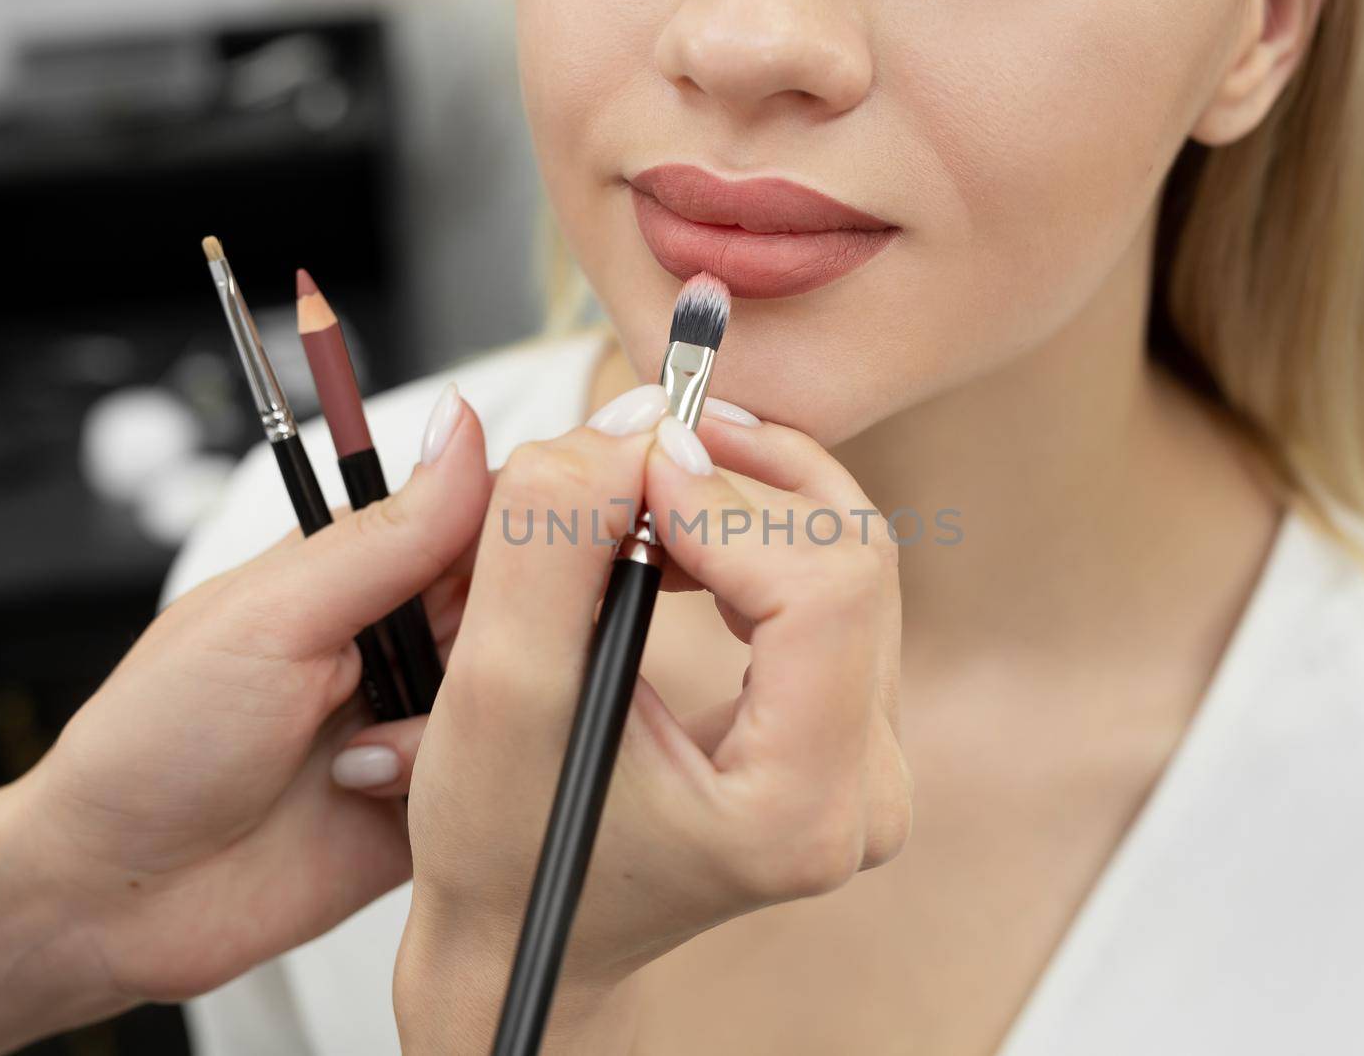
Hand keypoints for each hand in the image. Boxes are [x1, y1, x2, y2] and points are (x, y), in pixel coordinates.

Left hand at [0, 385, 490, 1054]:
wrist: (117, 895)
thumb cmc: (156, 741)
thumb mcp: (274, 617)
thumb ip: (387, 534)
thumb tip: (460, 427)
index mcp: (365, 571)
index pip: (489, 517)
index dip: (535, 522)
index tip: (564, 536)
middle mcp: (405, 642)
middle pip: (523, 607)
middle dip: (504, 633)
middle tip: (443, 661)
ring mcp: (425, 724)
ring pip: (523, 696)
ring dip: (462, 720)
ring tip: (370, 750)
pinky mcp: (441, 807)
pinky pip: (502, 784)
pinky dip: (461, 788)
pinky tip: (383, 796)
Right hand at [394, 395, 911, 1052]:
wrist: (530, 932)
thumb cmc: (507, 850)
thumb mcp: (497, 692)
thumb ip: (549, 543)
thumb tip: (628, 430)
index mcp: (800, 806)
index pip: (822, 587)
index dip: (727, 500)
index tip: (628, 465)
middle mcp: (864, 788)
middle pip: (849, 555)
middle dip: (737, 477)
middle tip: (631, 446)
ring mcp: (866, 759)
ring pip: (843, 555)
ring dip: (745, 491)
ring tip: (642, 477)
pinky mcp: (845, 725)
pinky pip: (826, 582)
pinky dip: (751, 528)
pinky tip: (678, 520)